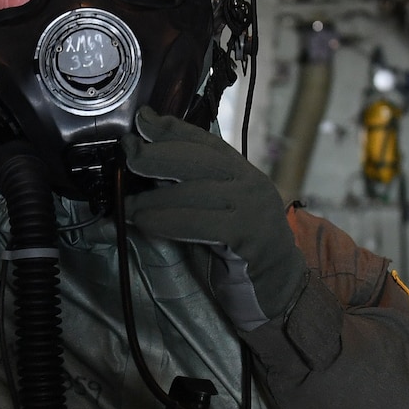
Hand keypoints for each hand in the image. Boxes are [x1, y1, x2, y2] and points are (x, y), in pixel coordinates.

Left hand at [120, 107, 306, 331]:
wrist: (279, 287)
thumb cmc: (237, 252)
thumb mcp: (215, 212)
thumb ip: (190, 190)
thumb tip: (144, 170)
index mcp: (242, 172)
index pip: (206, 141)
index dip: (172, 129)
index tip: (143, 120)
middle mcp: (250, 183)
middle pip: (198, 159)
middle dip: (158, 154)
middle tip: (128, 155)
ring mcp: (252, 208)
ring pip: (195, 191)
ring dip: (153, 198)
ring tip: (129, 205)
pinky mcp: (247, 235)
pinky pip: (199, 223)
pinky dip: (167, 221)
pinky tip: (145, 223)